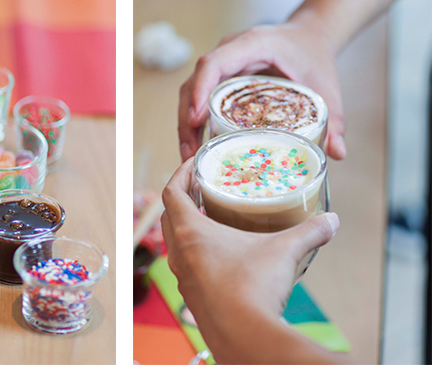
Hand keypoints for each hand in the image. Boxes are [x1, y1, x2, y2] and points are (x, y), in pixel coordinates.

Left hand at [161, 158, 339, 361]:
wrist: (244, 338)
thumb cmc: (254, 289)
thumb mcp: (285, 252)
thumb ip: (309, 232)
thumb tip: (332, 220)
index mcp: (190, 234)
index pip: (172, 193)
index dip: (181, 173)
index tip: (194, 162)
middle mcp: (178, 254)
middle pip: (169, 216)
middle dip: (183, 198)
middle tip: (204, 187)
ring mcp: (183, 278)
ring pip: (176, 244)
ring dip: (189, 227)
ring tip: (214, 218)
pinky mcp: (193, 297)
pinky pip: (188, 267)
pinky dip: (198, 254)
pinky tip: (223, 256)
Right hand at [177, 21, 345, 160]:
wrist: (309, 36)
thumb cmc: (313, 56)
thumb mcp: (325, 86)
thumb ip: (334, 118)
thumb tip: (337, 153)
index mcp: (251, 45)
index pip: (213, 64)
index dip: (199, 90)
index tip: (196, 120)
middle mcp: (228, 51)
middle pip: (193, 82)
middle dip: (186, 118)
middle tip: (189, 151)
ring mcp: (221, 64)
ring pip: (190, 90)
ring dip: (185, 122)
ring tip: (189, 154)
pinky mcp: (219, 76)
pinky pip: (198, 95)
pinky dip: (194, 120)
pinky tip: (198, 144)